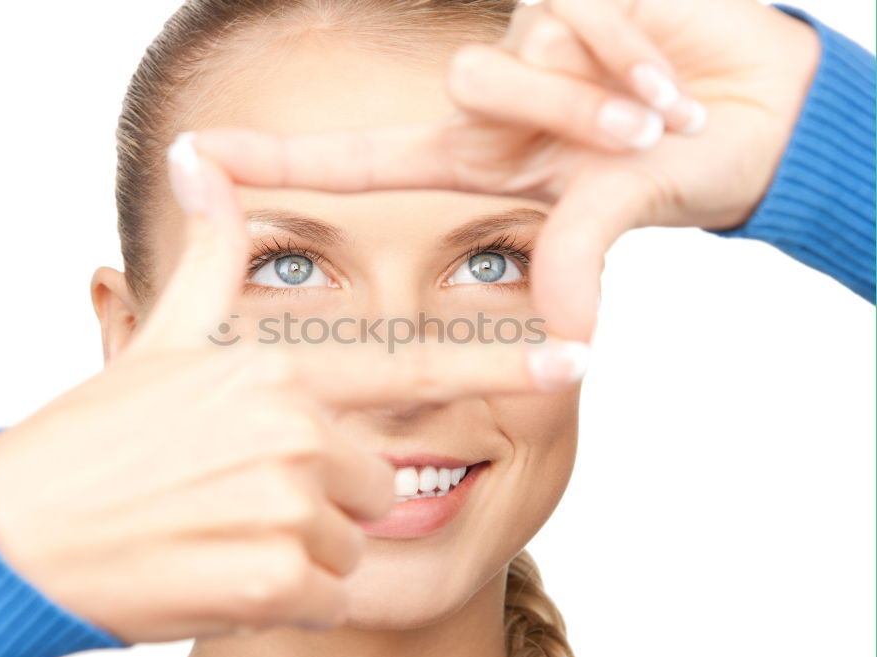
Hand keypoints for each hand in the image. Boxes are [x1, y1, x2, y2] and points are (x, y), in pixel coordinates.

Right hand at [0, 136, 565, 643]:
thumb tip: (201, 163)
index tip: (576, 353)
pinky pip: (324, 594)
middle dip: (325, 496)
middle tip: (237, 491)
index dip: (504, 361)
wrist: (21, 529)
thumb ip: (213, 256)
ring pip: (351, 541)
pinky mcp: (276, 578)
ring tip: (220, 526)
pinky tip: (216, 567)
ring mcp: (289, 505)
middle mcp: (295, 428)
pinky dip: (281, 594)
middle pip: (375, 479)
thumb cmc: (97, 434)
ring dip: (301, 548)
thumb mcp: (163, 335)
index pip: (414, 363)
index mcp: (281, 366)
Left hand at [178, 0, 820, 340]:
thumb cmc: (676, 178)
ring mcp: (523, 42)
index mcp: (477, 162)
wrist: (751, 118)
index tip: (194, 158)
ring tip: (660, 113)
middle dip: (565, 118)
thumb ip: (577, 256)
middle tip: (637, 139)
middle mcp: (486, 101)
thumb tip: (574, 335)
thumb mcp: (617, 215)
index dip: (276, 160)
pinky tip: (669, 72)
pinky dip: (638, 52)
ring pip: (516, 54)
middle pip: (471, 88)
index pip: (357, 161)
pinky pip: (578, 12)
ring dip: (605, 97)